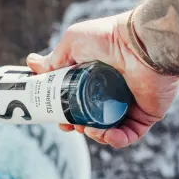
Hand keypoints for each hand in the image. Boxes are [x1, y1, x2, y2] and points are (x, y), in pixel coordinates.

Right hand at [26, 11, 178, 147]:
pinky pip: (130, 135)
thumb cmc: (108, 38)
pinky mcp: (146, 115)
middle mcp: (114, 92)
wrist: (141, 43)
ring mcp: (131, 105)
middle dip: (78, 125)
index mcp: (97, 78)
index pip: (79, 101)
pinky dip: (116, 140)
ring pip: (109, 131)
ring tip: (86, 128)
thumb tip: (31, 64)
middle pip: (92, 118)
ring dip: (94, 135)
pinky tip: (105, 134)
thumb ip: (54, 58)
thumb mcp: (72, 43)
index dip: (66, 111)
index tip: (57, 116)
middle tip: (69, 125)